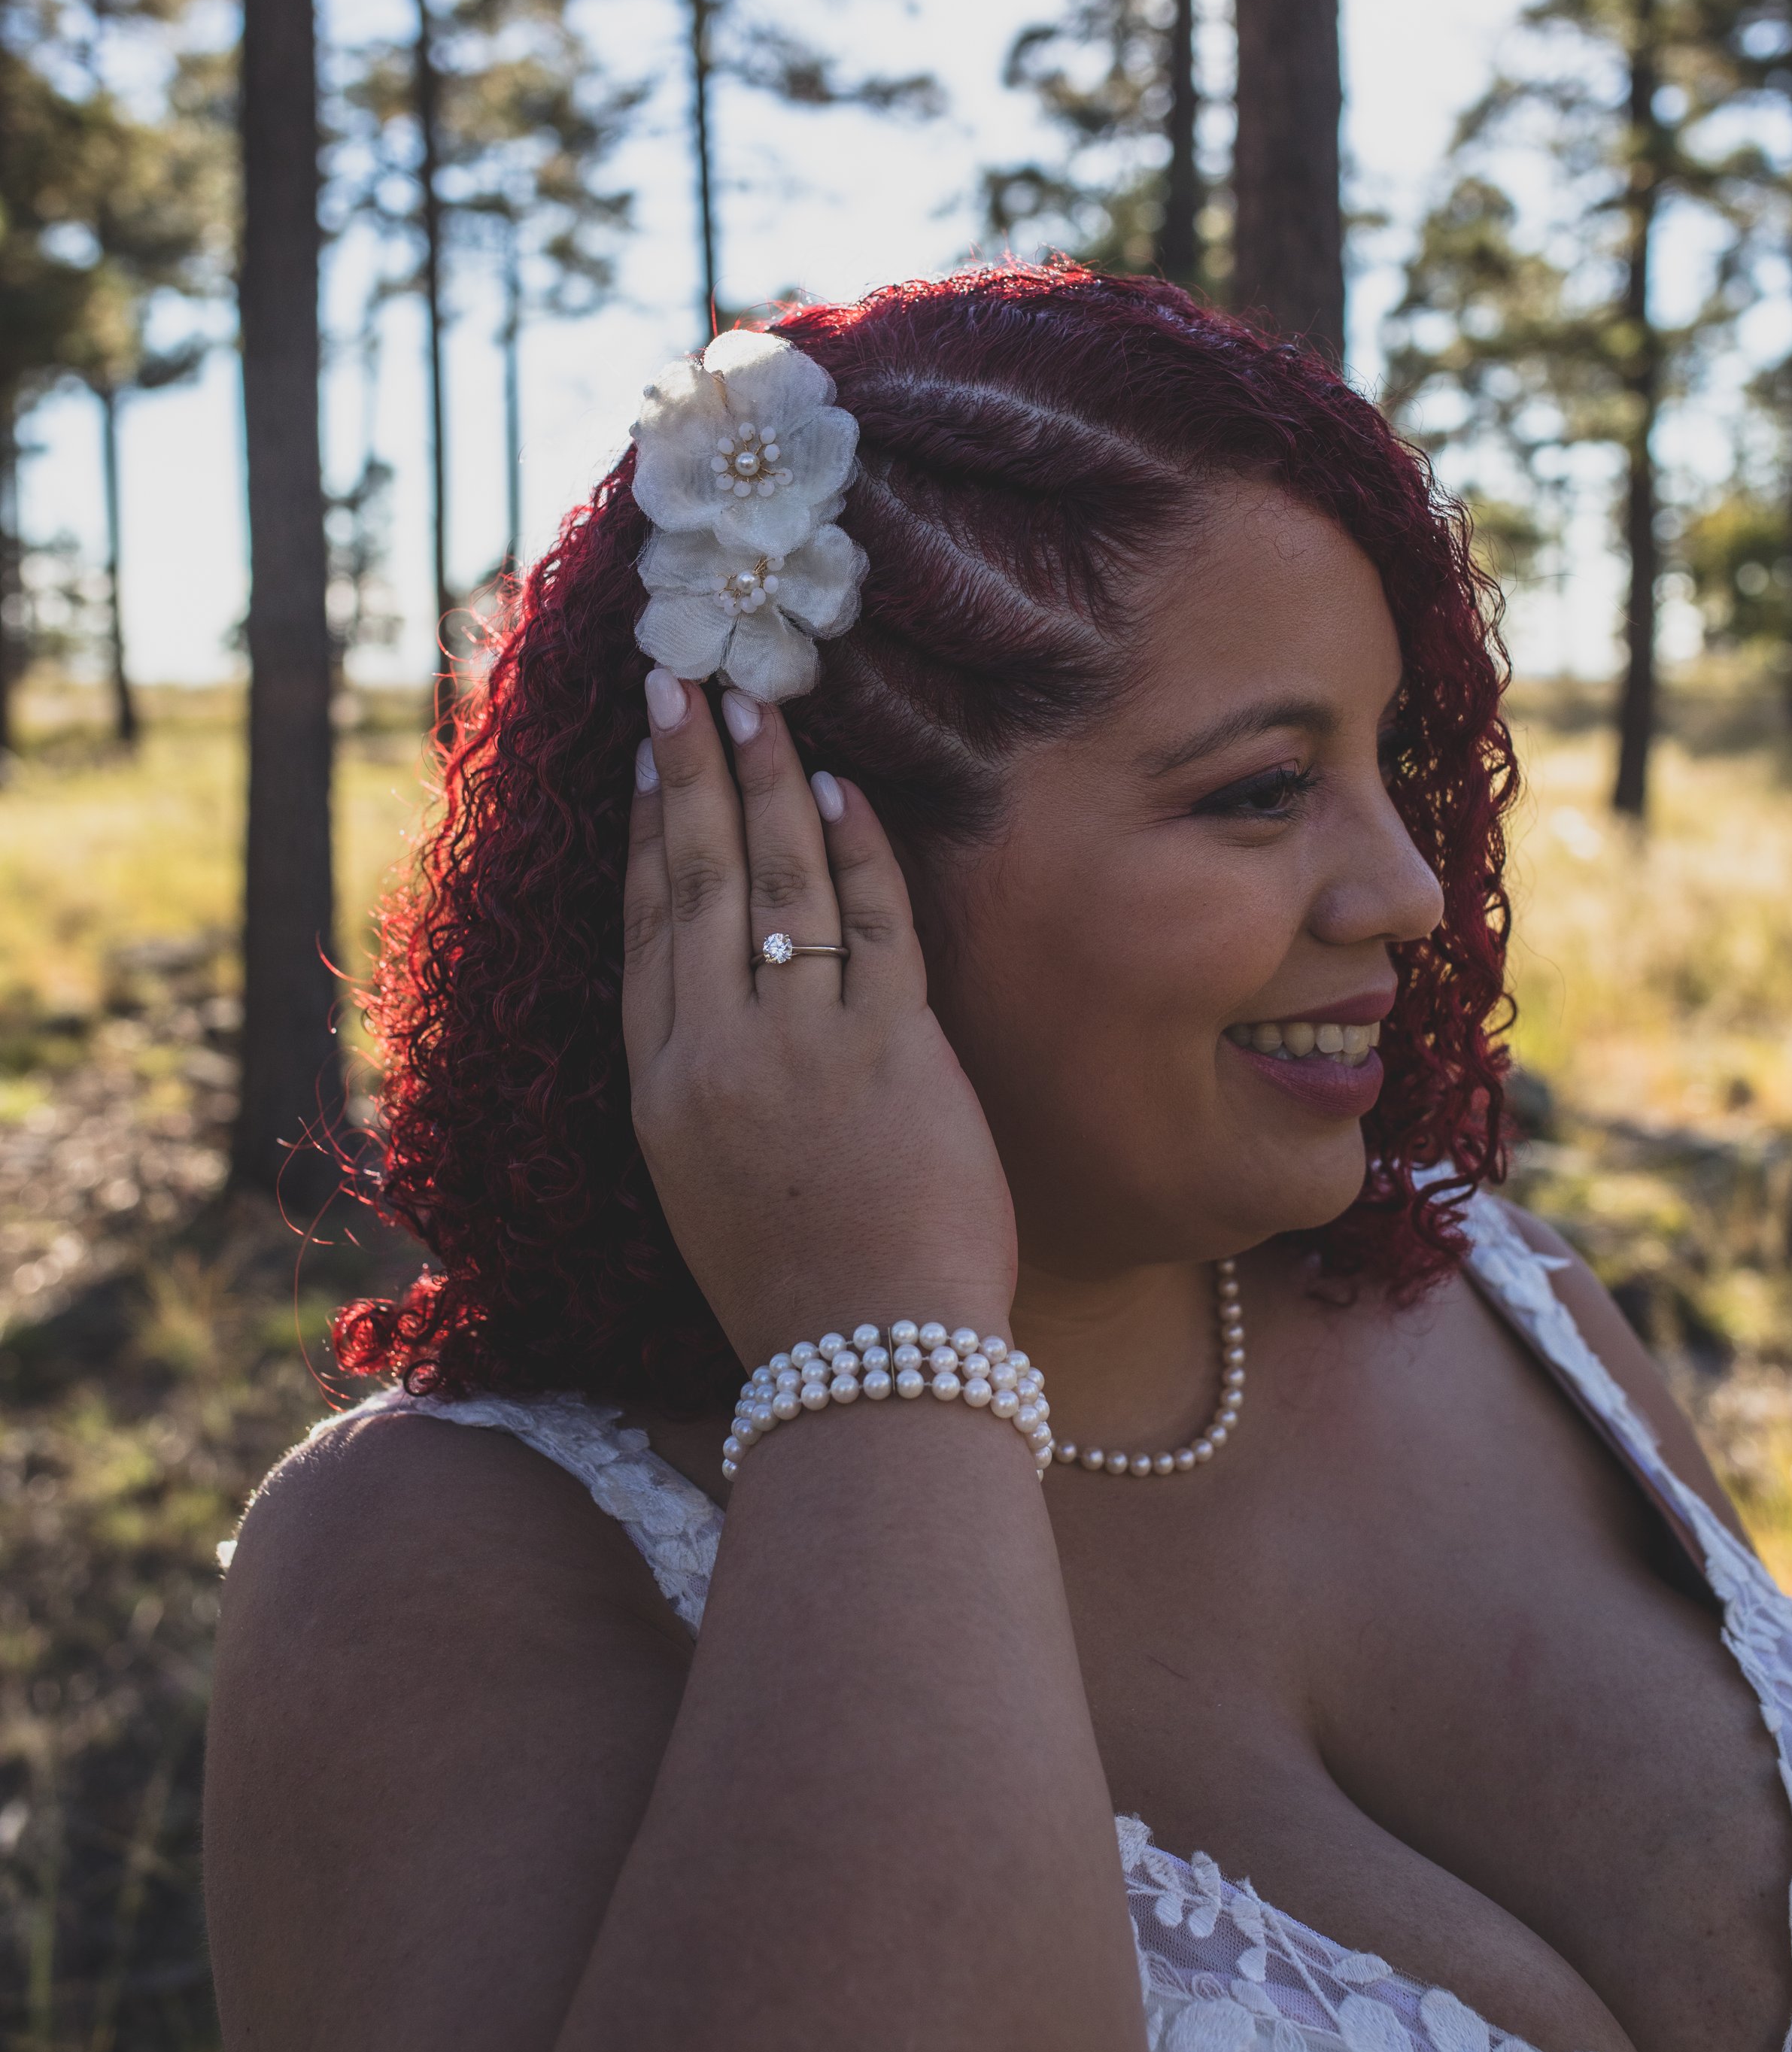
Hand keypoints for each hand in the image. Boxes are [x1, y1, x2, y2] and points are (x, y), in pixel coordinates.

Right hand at [621, 671, 1017, 1370]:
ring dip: (767, 782)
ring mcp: (800, 1048)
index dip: (643, 837)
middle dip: (686, 772)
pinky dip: (857, 849)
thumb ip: (710, 1091)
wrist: (873, 1368)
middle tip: (679, 683)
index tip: (641, 763)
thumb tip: (721, 1009)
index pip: (646, 932)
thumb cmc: (801, 1292)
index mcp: (661, 1093)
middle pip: (695, 882)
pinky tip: (845, 790)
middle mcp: (715, 1056)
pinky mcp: (889, 1051)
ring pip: (776, 881)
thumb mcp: (710, 1188)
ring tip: (758, 704)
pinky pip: (870, 923)